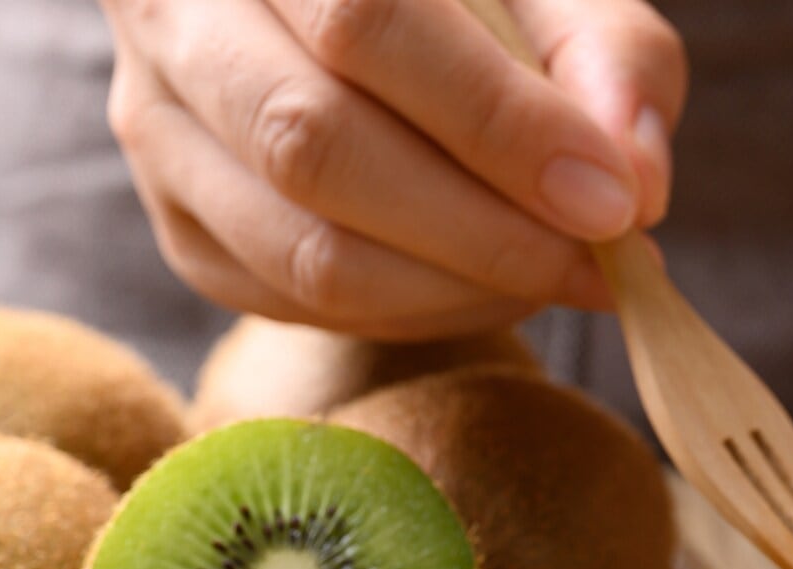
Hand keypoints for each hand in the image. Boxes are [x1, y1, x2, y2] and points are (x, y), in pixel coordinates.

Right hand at [101, 0, 685, 338]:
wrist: (346, 16)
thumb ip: (607, 56)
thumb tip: (635, 185)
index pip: (366, 23)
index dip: (497, 126)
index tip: (610, 201)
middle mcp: (174, 12)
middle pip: (312, 146)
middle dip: (482, 230)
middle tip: (597, 262)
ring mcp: (157, 125)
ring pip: (299, 249)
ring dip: (455, 290)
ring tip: (556, 276)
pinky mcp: (179, 224)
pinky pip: (295, 302)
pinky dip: (413, 314)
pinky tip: (486, 286)